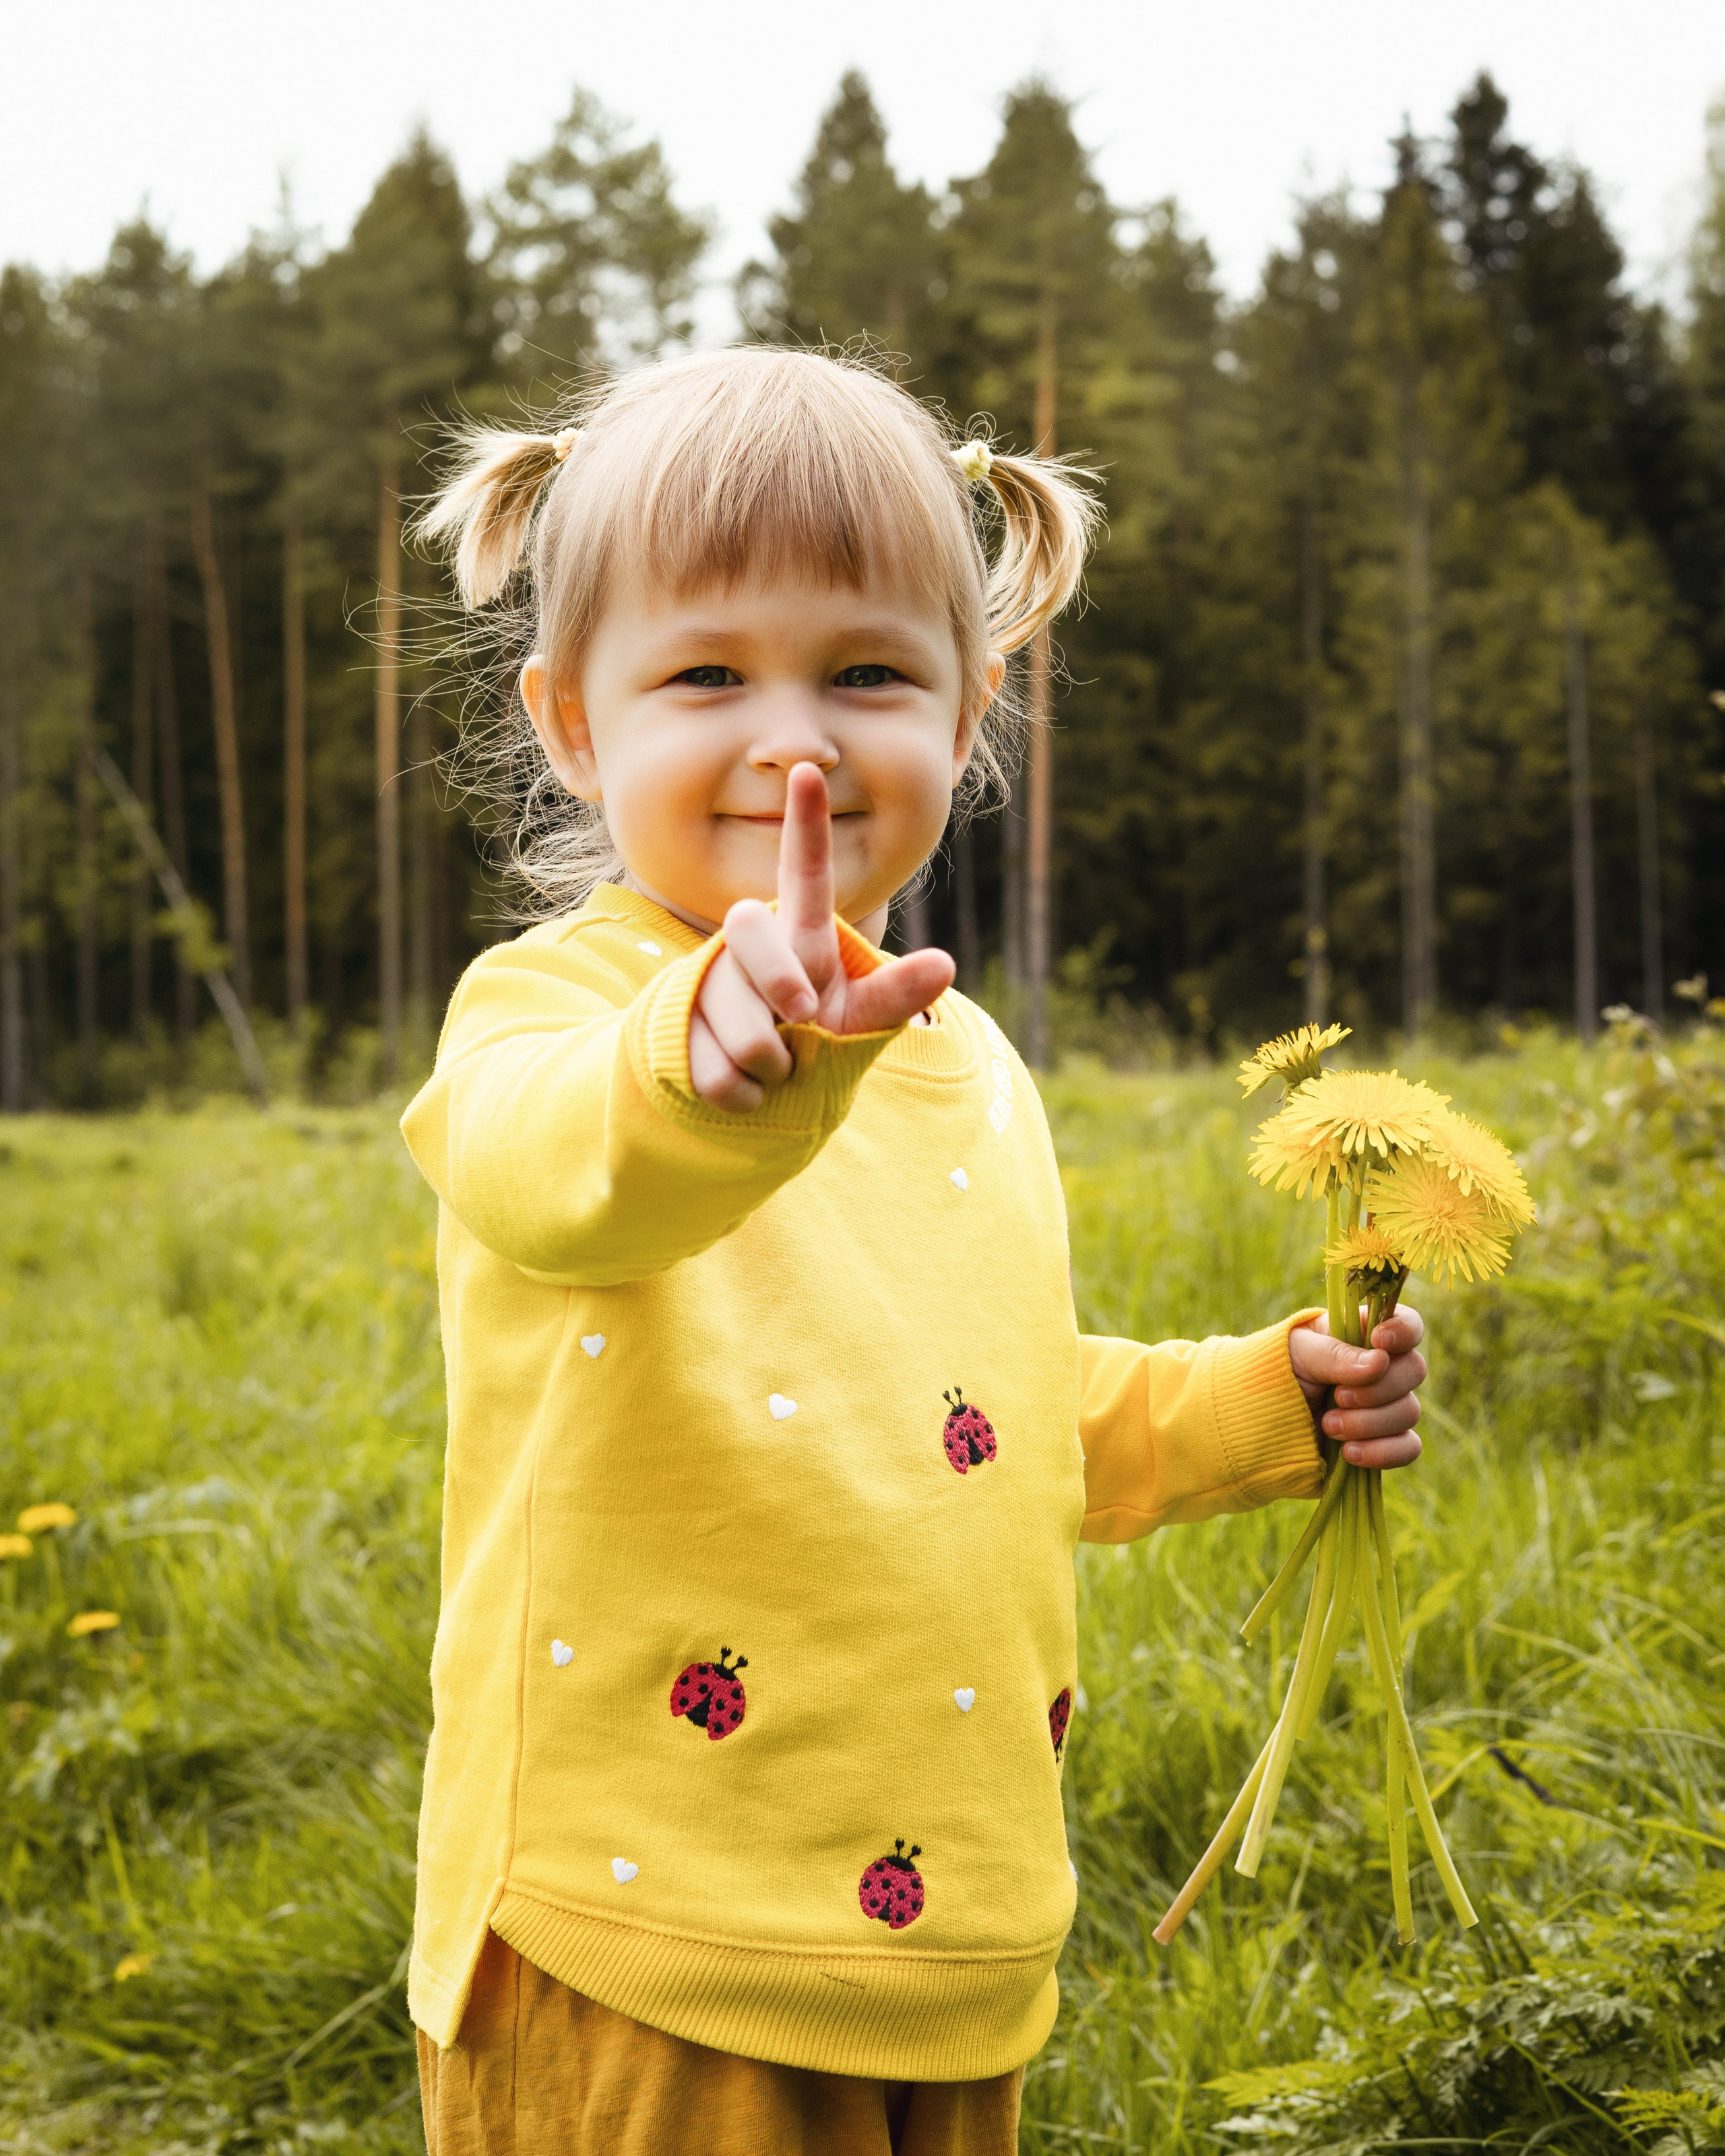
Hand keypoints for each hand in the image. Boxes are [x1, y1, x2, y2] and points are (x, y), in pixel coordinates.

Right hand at [688, 762, 955, 1111]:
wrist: (757, 1096)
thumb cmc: (818, 1046)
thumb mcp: (861, 1022)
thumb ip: (896, 994)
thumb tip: (945, 962)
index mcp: (801, 934)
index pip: (806, 875)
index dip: (807, 824)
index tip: (808, 770)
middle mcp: (748, 942)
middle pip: (751, 931)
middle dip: (779, 980)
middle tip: (801, 1022)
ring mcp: (707, 977)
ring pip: (735, 1016)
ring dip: (768, 1061)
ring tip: (777, 1069)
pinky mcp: (674, 1018)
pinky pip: (708, 1064)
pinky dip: (738, 1092)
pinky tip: (745, 1090)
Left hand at [1287, 1308, 1425, 1469]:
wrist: (1256, 1422)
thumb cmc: (1274, 1373)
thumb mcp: (1297, 1353)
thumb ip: (1334, 1354)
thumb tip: (1380, 1361)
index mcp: (1363, 1336)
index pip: (1407, 1323)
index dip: (1404, 1331)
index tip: (1380, 1342)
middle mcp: (1381, 1370)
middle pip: (1414, 1370)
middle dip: (1378, 1387)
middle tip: (1338, 1396)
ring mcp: (1384, 1407)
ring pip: (1409, 1411)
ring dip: (1369, 1422)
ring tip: (1327, 1425)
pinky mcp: (1382, 1443)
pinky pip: (1407, 1448)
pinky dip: (1382, 1452)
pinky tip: (1349, 1453)